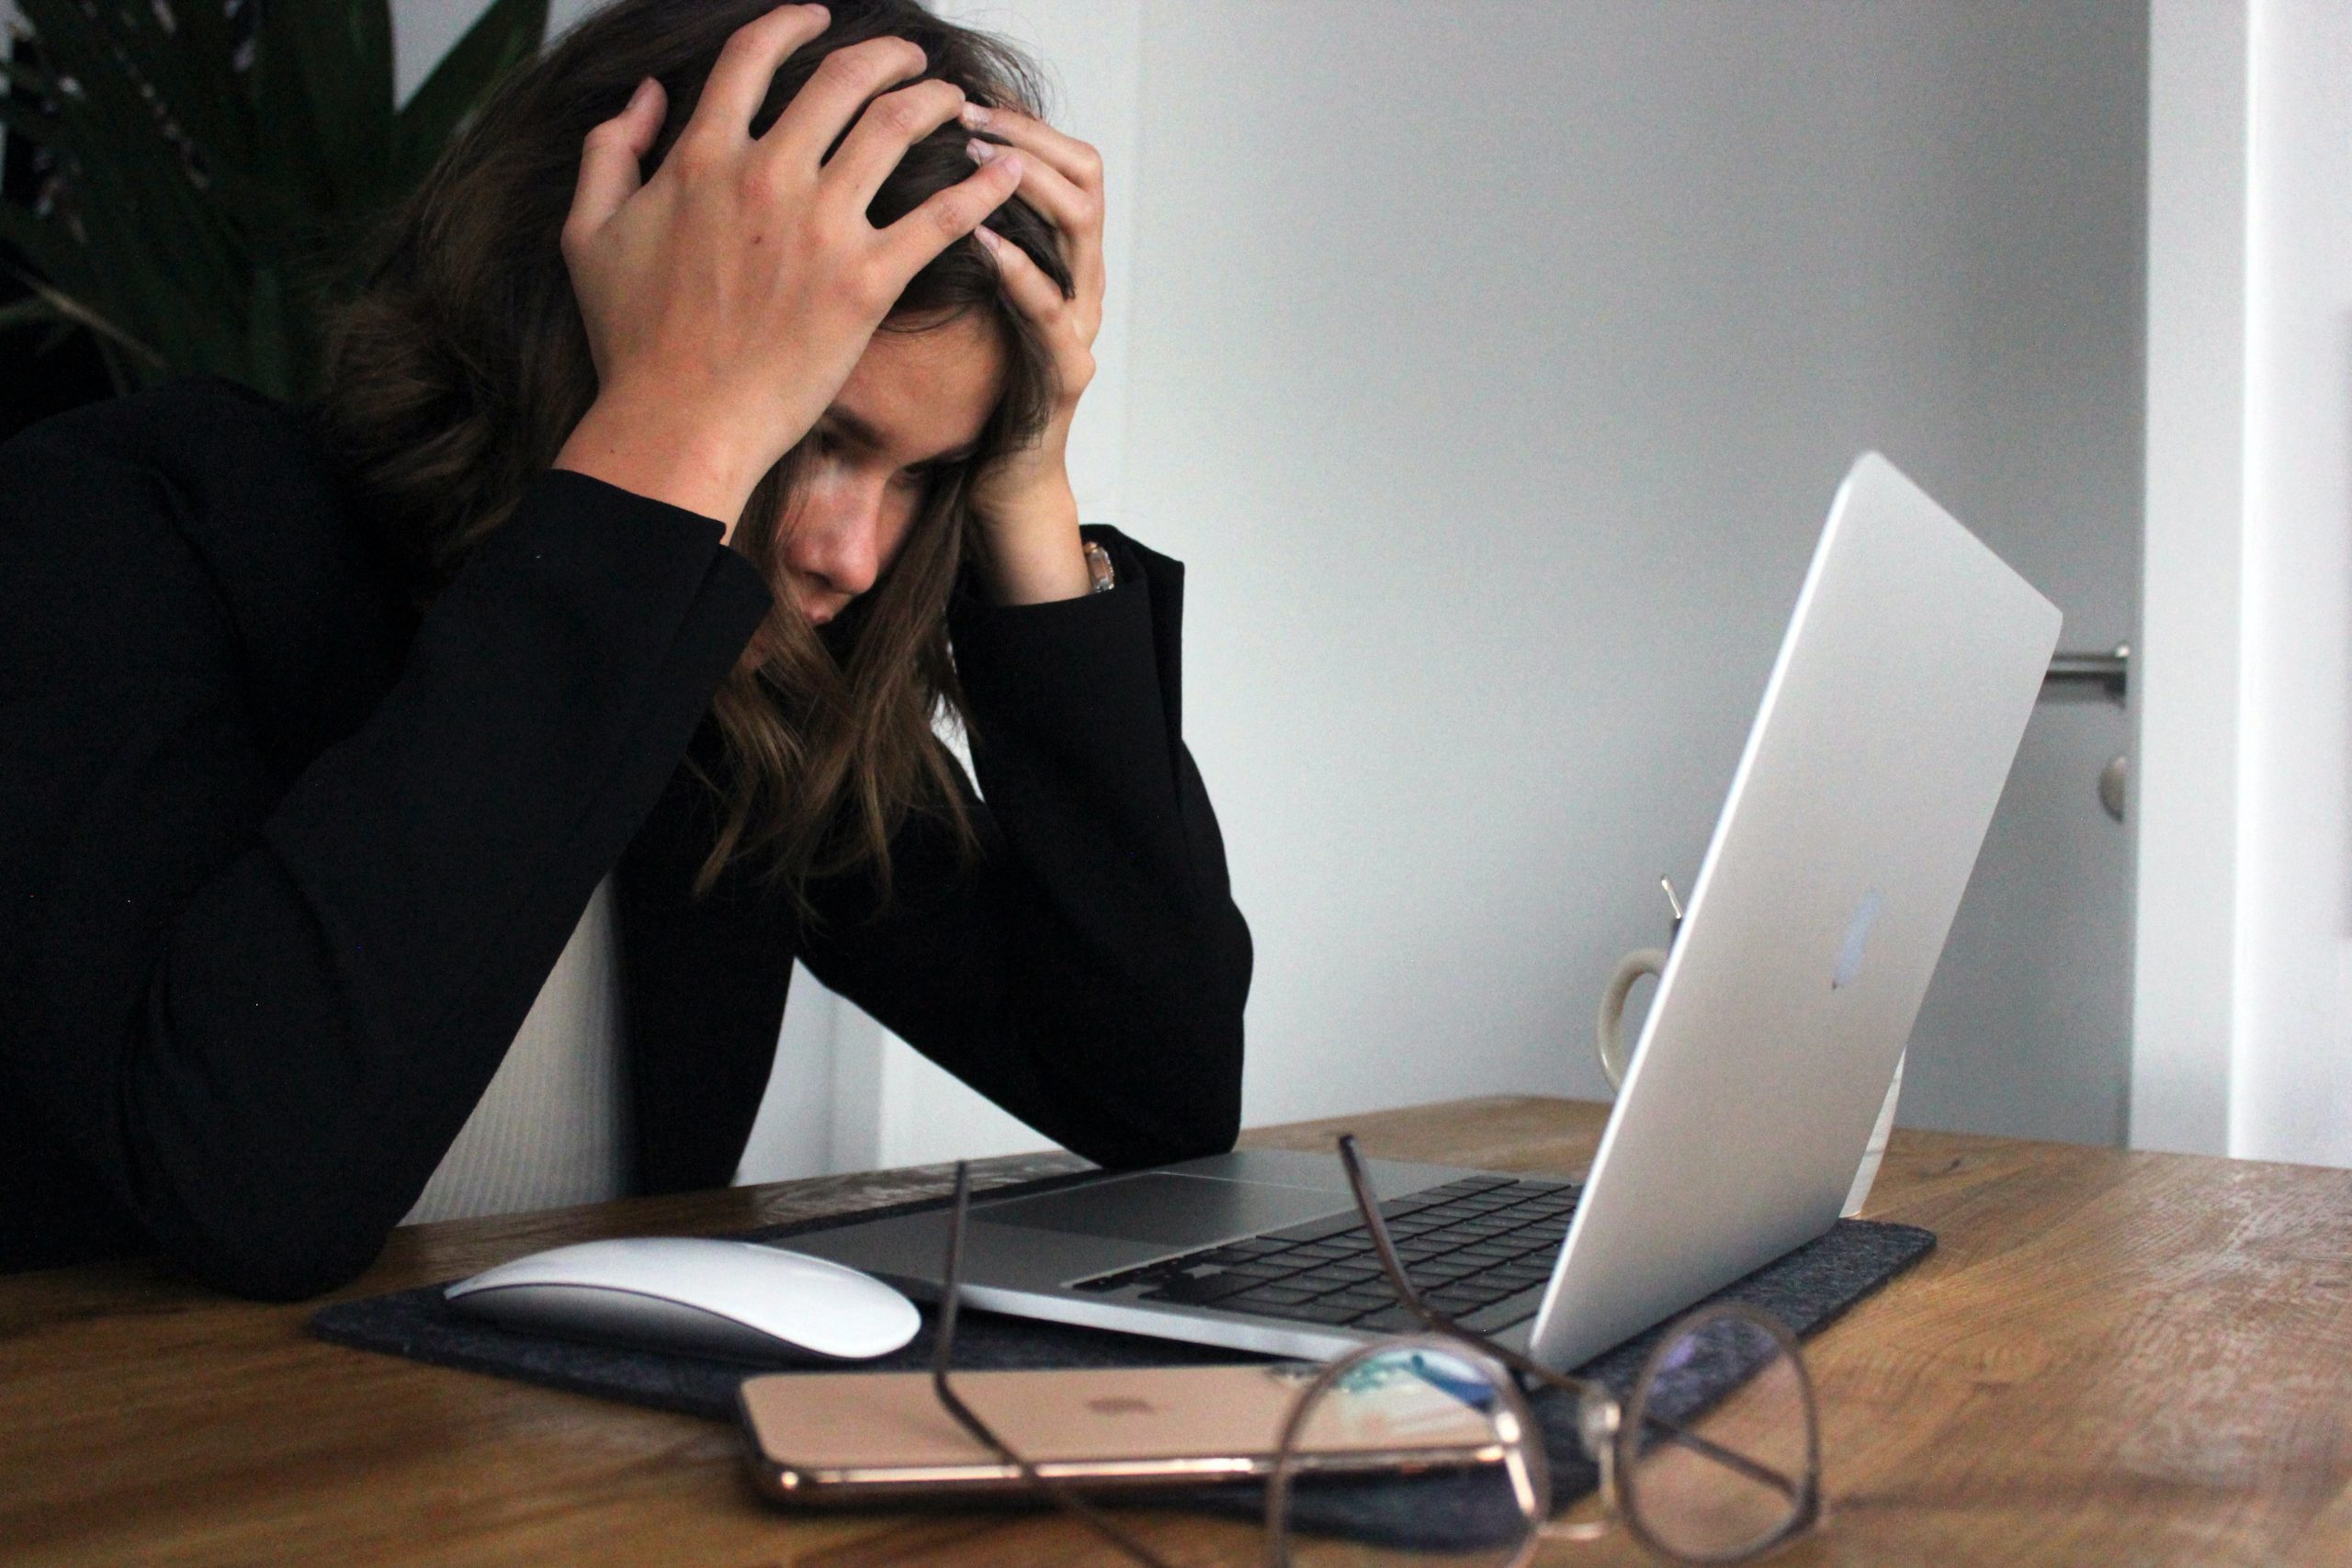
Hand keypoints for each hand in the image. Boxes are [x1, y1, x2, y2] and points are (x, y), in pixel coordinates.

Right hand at [552, 4, 1025, 536]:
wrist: (678, 421)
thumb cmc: (632, 341)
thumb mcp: (588, 233)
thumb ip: (610, 150)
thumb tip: (646, 95)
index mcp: (702, 157)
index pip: (754, 56)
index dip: (791, 24)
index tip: (818, 19)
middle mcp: (767, 175)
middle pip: (842, 78)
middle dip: (886, 55)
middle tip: (910, 58)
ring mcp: (821, 227)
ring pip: (897, 127)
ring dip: (935, 101)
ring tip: (956, 100)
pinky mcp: (866, 283)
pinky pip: (941, 218)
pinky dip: (982, 187)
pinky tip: (1008, 169)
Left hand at [960, 103, 1105, 603]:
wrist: (996, 480)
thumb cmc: (970, 387)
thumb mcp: (959, 296)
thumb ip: (949, 239)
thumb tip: (895, 169)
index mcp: (1059, 257)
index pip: (1066, 160)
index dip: (1024, 121)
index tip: (968, 96)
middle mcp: (1082, 281)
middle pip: (1084, 177)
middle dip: (1026, 137)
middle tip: (967, 116)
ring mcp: (1081, 325)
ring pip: (1081, 228)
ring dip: (1026, 184)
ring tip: (973, 160)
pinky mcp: (1067, 372)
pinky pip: (1052, 309)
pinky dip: (1019, 269)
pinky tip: (981, 240)